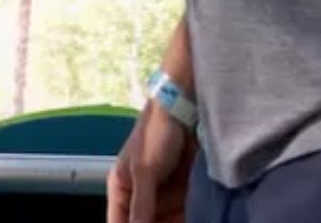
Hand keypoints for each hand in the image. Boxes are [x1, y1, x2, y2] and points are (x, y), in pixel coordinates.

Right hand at [107, 100, 193, 222]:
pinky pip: (184, 214)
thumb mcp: (145, 171)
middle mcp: (141, 195)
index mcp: (122, 189)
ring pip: (166, 222)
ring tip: (187, 218)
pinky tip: (199, 218)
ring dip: (176, 222)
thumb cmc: (156, 134)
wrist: (186, 108)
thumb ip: (141, 207)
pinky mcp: (183, 192)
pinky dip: (191, 218)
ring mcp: (163, 194)